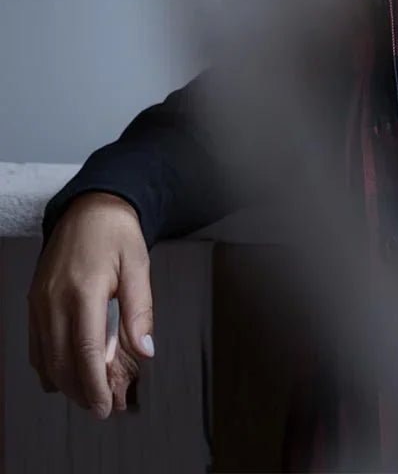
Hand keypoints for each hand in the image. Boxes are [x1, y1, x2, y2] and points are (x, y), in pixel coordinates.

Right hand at [27, 192, 155, 417]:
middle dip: (80, 391)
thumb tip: (146, 349)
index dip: (94, 385)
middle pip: (61, 363)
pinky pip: (36, 346)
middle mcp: (53, 301)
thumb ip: (141, 310)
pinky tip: (67, 373)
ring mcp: (39, 303)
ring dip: (65, 383)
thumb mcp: (138, 264)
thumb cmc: (116, 232)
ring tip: (88, 394)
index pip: (85, 352)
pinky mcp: (34, 303)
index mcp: (83, 291)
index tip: (105, 406)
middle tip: (100, 407)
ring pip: (45, 359)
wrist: (88, 207)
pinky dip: (49, 366)